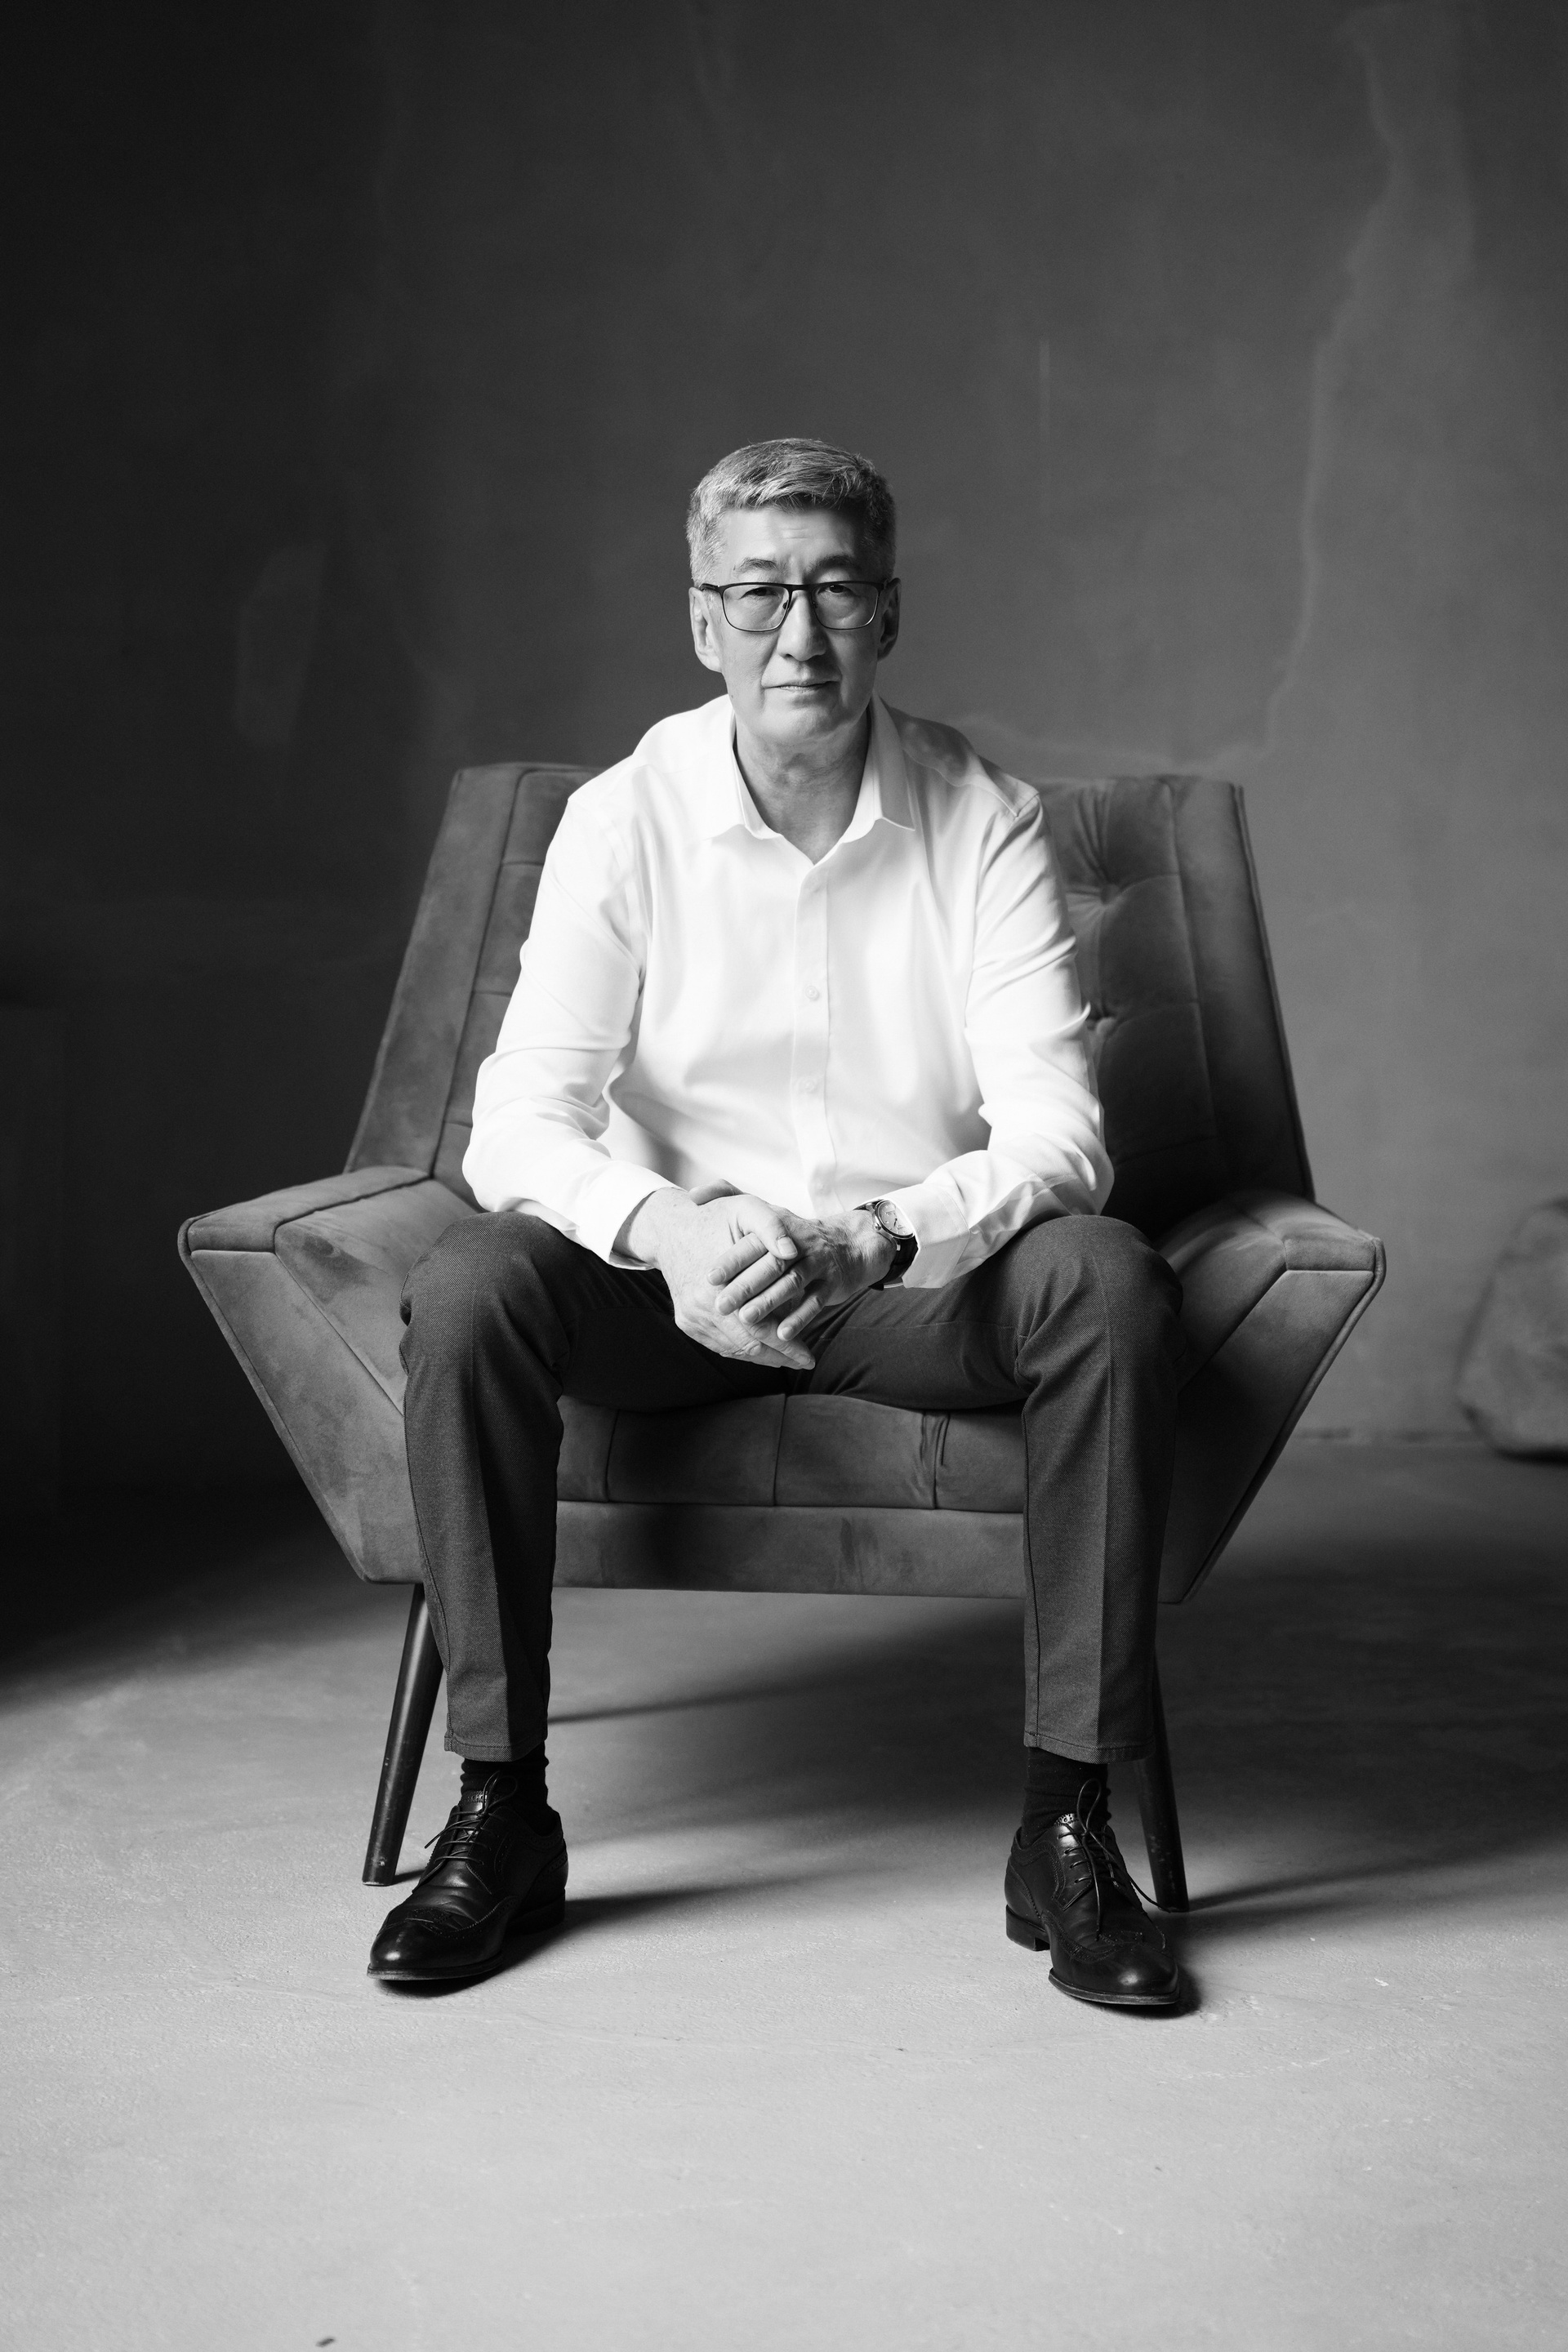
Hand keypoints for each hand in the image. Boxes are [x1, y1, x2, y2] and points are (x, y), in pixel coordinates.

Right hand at [622, 1188, 815, 1369]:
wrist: (669, 1227)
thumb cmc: (714, 1217)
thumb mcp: (746, 1210)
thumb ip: (772, 1228)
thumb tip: (793, 1253)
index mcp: (718, 1288)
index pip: (760, 1328)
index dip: (788, 1344)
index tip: (810, 1356)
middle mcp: (701, 1310)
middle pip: (747, 1345)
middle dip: (779, 1356)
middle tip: (805, 1362)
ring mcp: (691, 1318)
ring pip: (732, 1349)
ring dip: (762, 1356)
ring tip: (789, 1358)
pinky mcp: (686, 1322)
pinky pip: (718, 1344)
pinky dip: (742, 1349)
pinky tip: (762, 1349)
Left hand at [709, 1206, 895, 1343]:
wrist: (847, 1245)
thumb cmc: (792, 1233)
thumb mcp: (764, 1211)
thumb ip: (727, 1195)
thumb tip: (692, 1193)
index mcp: (777, 1224)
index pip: (754, 1241)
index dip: (732, 1259)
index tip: (710, 1278)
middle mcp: (799, 1241)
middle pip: (771, 1263)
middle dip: (745, 1285)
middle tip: (721, 1305)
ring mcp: (819, 1261)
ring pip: (793, 1282)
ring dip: (769, 1302)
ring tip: (747, 1319)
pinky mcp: (834, 1282)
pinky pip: (817, 1300)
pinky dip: (800, 1317)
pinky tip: (783, 1334)